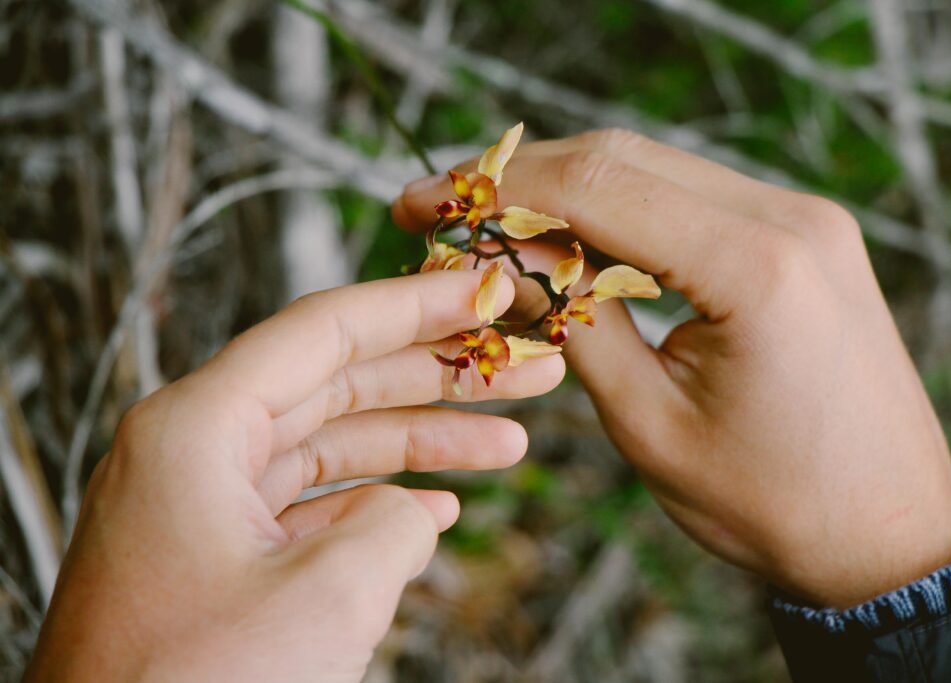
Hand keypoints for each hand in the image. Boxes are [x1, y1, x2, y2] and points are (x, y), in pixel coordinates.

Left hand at [27, 271, 563, 681]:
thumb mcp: (328, 596)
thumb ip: (394, 523)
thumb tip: (412, 510)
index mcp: (198, 428)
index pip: (326, 329)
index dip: (421, 304)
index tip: (492, 293)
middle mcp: (196, 451)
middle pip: (340, 380)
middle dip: (442, 375)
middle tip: (527, 366)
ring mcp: (206, 506)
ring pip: (334, 444)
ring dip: (424, 443)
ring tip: (511, 445)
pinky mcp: (220, 559)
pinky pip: (314, 505)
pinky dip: (379, 500)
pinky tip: (439, 504)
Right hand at [394, 128, 950, 607]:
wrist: (887, 536)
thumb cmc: (773, 504)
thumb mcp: (649, 422)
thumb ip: (574, 322)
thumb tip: (503, 258)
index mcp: (756, 268)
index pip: (596, 186)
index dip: (496, 190)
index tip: (425, 203)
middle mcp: (791, 218)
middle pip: (621, 158)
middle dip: (522, 180)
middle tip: (446, 209)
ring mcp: (805, 218)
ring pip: (654, 168)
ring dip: (568, 190)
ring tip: (495, 229)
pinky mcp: (804, 235)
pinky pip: (692, 196)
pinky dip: (621, 209)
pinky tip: (571, 240)